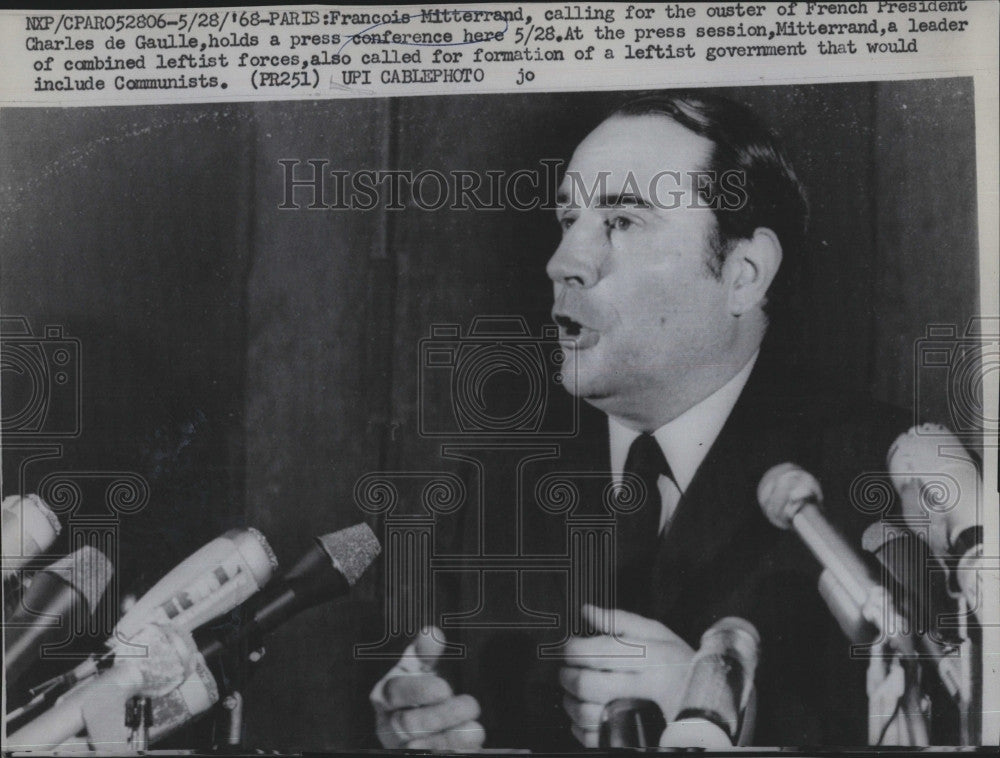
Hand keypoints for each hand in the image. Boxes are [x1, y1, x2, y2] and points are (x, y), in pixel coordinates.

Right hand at [371, 626, 484, 749]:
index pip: (395, 694)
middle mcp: (389, 725)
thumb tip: (432, 633)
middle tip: (470, 705)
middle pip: (408, 723)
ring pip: (421, 747)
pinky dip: (454, 752)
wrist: (422, 722)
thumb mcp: (419, 668)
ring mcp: (402, 748)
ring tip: (476, 728)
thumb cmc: (418, 691)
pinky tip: (472, 745)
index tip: (444, 688)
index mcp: (385, 696)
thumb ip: (425, 651)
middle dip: (442, 715)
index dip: (418, 691)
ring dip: (451, 738)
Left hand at [559, 604, 694, 747]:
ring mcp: (640, 716)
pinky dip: (582, 727)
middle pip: (589, 683)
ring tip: (573, 693)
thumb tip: (587, 611)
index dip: (574, 648)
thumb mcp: (659, 634)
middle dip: (567, 676)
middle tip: (566, 671)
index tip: (569, 647)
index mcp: (651, 656)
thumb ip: (621, 620)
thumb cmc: (680, 664)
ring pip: (589, 713)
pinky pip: (597, 737)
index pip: (600, 650)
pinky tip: (589, 713)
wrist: (711, 703)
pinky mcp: (635, 738)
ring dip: (571, 703)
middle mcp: (645, 686)